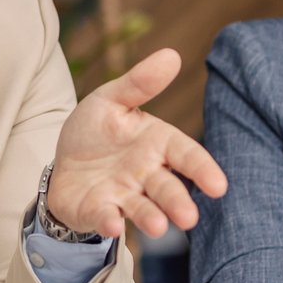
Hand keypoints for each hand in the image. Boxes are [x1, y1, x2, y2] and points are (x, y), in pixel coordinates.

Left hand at [45, 48, 228, 239]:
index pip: (186, 155)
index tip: (219, 186)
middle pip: (167, 188)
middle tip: (189, 217)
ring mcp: (123, 196)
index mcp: (157, 144)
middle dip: (178, 202)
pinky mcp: (99, 212)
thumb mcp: (111, 100)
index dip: (202, 169)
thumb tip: (171, 55)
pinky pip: (106, 217)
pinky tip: (113, 224)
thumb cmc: (97, 131)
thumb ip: (139, 83)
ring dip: (151, 218)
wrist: (64, 161)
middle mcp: (146, 174)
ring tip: (158, 227)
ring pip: (142, 209)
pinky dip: (109, 222)